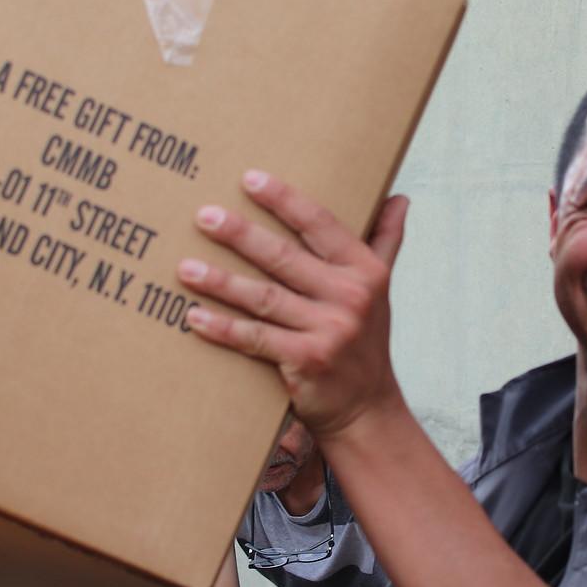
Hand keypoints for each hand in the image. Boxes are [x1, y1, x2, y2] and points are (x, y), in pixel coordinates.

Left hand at [178, 170, 408, 437]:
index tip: (249, 179)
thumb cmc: (364, 340)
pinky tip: (194, 317)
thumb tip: (400, 198)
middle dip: (241, 235)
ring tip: (186, 268)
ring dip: (221, 282)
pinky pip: (256, 339)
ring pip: (264, 298)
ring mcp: (329, 330)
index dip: (284, 200)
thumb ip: (385, 241)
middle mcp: (349, 297)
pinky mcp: (306, 361)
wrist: (367, 407)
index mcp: (364, 270)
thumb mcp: (381, 288)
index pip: (320, 224)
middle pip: (284, 257)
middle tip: (204, 216)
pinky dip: (223, 328)